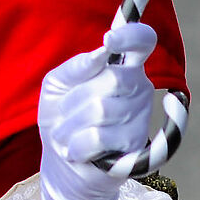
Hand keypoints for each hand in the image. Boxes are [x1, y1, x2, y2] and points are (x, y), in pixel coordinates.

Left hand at [36, 21, 158, 199]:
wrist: (63, 163)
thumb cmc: (62, 118)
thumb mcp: (57, 85)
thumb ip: (75, 67)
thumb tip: (100, 53)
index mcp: (123, 67)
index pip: (142, 42)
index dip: (132, 35)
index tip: (109, 39)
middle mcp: (140, 88)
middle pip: (111, 79)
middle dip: (74, 99)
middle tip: (64, 116)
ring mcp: (142, 118)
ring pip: (101, 110)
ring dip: (70, 126)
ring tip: (68, 136)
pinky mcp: (136, 148)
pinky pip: (99, 137)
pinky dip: (77, 145)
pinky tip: (77, 151)